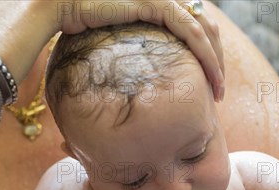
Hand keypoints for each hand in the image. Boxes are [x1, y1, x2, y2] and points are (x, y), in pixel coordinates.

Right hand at [54, 0, 223, 100]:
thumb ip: (135, 50)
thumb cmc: (78, 24)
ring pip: (204, 30)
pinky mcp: (156, 3)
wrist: (58, 5)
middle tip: (219, 90)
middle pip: (206, 27)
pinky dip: (206, 56)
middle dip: (217, 60)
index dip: (207, 53)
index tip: (208, 82)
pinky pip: (192, 32)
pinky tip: (212, 77)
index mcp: (158, 4)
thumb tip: (136, 77)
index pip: (195, 26)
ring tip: (219, 91)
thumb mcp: (115, 41)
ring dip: (216, 63)